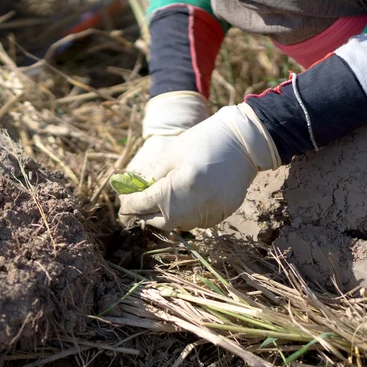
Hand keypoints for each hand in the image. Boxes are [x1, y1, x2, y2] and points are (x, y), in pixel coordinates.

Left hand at [119, 103, 279, 230]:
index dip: (130, 205)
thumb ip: (155, 177)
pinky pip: (196, 222)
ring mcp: (210, 213)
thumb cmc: (203, 141)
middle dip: (145, 216)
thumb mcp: (172, 154)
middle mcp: (193, 206)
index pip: (145, 204)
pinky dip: (185, 216)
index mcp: (178, 187)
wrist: (244, 142)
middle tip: (137, 209)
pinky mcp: (221, 215)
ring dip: (165, 217)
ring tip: (158, 205)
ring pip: (179, 225)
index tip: (122, 206)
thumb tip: (140, 193)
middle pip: (160, 222)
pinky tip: (182, 203)